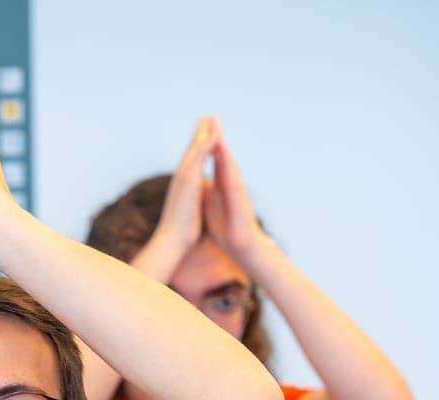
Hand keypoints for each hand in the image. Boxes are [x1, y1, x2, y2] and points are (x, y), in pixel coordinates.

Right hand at [136, 116, 216, 269]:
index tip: (204, 135)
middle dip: (199, 133)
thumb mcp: (189, 213)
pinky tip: (214, 133)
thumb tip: (194, 205)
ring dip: (203, 132)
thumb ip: (192, 203)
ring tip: (210, 117)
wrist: (172, 241)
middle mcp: (182, 178)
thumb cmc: (181, 232)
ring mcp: (184, 177)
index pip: (192, 162)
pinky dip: (206, 144)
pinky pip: (199, 157)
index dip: (198, 148)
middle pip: (192, 150)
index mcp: (184, 186)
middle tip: (206, 117)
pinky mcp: (188, 180)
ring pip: (194, 149)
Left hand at [203, 122, 265, 262]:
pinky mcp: (239, 199)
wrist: (240, 244)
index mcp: (221, 183)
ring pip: (229, 163)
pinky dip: (228, 167)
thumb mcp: (211, 204)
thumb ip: (206, 190)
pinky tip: (225, 157)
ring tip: (217, 130)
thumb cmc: (226, 227)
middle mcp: (230, 183)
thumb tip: (198, 182)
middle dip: (217, 136)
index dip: (208, 143)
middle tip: (211, 116)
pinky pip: (233, 180)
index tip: (202, 125)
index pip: (215, 159)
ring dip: (223, 147)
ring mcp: (236, 189)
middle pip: (222, 155)